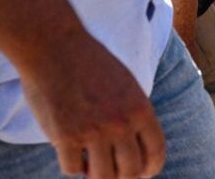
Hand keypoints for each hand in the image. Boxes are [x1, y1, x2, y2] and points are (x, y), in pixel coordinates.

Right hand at [20, 31, 165, 177]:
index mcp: (141, 109)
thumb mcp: (127, 86)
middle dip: (123, 176)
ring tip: (91, 164)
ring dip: (97, 174)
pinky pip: (72, 169)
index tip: (144, 174)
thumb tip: (136, 145)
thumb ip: (133, 113)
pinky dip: (72, 166)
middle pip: (130, 170)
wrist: (58, 49)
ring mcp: (93, 132)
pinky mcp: (65, 137)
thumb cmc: (92, 65)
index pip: (156, 151)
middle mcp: (121, 124)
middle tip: (113, 172)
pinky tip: (71, 153)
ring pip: (102, 176)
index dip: (151, 168)